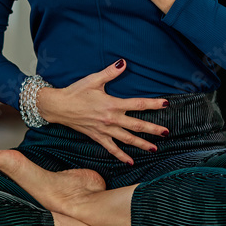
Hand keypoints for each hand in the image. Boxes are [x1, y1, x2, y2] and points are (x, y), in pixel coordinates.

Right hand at [37, 59, 169, 164]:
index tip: (166, 104)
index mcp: (112, 104)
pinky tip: (131, 162)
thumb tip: (124, 63)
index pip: (137, 104)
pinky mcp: (97, 137)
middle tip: (166, 132)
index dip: (153, 104)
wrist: (58, 106)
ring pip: (127, 139)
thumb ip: (110, 73)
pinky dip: (121, 156)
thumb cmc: (75, 92)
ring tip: (155, 148)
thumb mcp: (93, 80)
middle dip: (153, 129)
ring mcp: (104, 130)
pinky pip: (111, 149)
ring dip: (142, 144)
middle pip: (136, 125)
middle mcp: (110, 119)